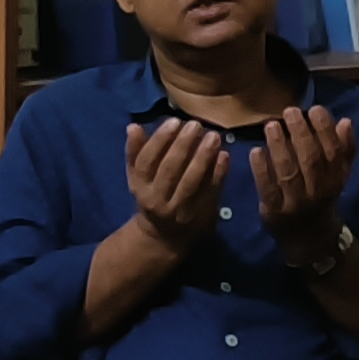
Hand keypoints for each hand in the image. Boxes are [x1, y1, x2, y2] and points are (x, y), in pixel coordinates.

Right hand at [126, 115, 231, 258]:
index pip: (147, 161)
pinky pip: (210, 192)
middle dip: (183, 146)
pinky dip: (218, 173)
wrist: (163, 238)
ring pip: (191, 182)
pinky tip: (225, 155)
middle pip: (170, 170)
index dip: (160, 140)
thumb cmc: (152, 196)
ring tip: (214, 136)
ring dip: (203, 158)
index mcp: (140, 186)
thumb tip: (133, 126)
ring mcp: (180, 209)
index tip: (174, 121)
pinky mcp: (200, 214)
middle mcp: (157, 199)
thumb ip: (136, 152)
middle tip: (196, 125)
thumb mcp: (138, 177)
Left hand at [247, 106, 357, 267]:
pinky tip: (255, 151)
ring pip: (289, 172)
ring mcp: (295, 203)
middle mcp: (318, 192)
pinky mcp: (274, 212)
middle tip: (290, 111)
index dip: (325, 129)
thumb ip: (344, 150)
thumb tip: (345, 121)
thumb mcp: (338, 176)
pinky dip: (261, 169)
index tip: (314, 109)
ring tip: (271, 125)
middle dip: (301, 133)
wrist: (310, 239)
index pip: (333, 152)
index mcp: (336, 180)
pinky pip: (267, 188)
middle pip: (311, 160)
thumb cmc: (322, 197)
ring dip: (279, 147)